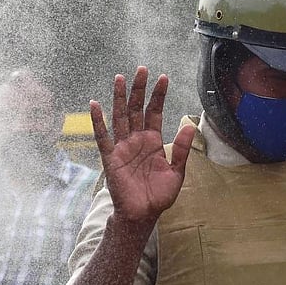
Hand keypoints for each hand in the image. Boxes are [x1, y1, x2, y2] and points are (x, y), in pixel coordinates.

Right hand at [91, 67, 195, 222]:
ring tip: (120, 78)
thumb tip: (190, 124)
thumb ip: (181, 148)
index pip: (155, 112)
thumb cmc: (159, 195)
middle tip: (142, 69)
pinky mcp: (111, 158)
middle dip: (139, 90)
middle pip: (137, 109)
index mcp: (153, 141)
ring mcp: (123, 147)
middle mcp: (137, 140)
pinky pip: (103, 137)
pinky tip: (95, 105)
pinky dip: (98, 122)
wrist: (143, 215)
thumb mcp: (177, 171)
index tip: (163, 78)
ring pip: (120, 117)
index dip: (158, 96)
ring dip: (120, 98)